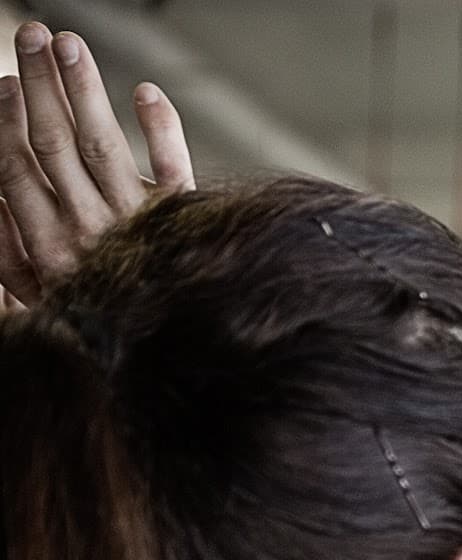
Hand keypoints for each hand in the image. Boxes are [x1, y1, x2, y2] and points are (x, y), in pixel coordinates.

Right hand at [0, 23, 193, 306]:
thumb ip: (9, 253)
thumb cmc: (99, 325)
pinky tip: (147, 91)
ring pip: (103, 145)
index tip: (4, 82)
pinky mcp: (182, 225)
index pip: (16, 171)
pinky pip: (173, 170)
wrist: (173, 360)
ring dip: (83, 90)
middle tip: (33, 36)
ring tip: (68, 44)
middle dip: (40, 87)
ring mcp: (136, 225)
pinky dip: (161, 129)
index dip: (7, 123)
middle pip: (55, 144)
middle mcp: (88, 231)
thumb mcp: (39, 298)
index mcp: (47, 247)